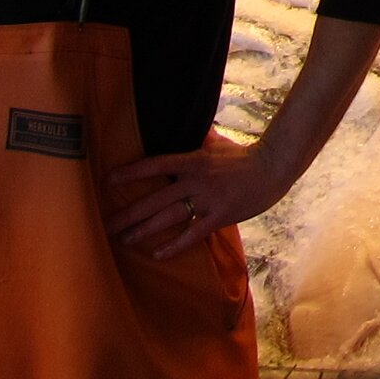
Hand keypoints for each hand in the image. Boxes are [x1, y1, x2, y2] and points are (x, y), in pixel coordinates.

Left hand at [106, 134, 288, 258]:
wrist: (274, 167)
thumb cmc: (243, 155)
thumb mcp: (218, 143)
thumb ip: (198, 137)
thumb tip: (185, 123)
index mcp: (194, 160)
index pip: (157, 164)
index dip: (132, 172)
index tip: (108, 181)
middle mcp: (197, 181)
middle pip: (156, 199)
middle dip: (129, 213)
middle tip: (105, 225)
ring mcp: (208, 200)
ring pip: (169, 218)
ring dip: (144, 230)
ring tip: (123, 240)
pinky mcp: (220, 216)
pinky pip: (193, 233)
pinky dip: (174, 245)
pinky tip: (157, 255)